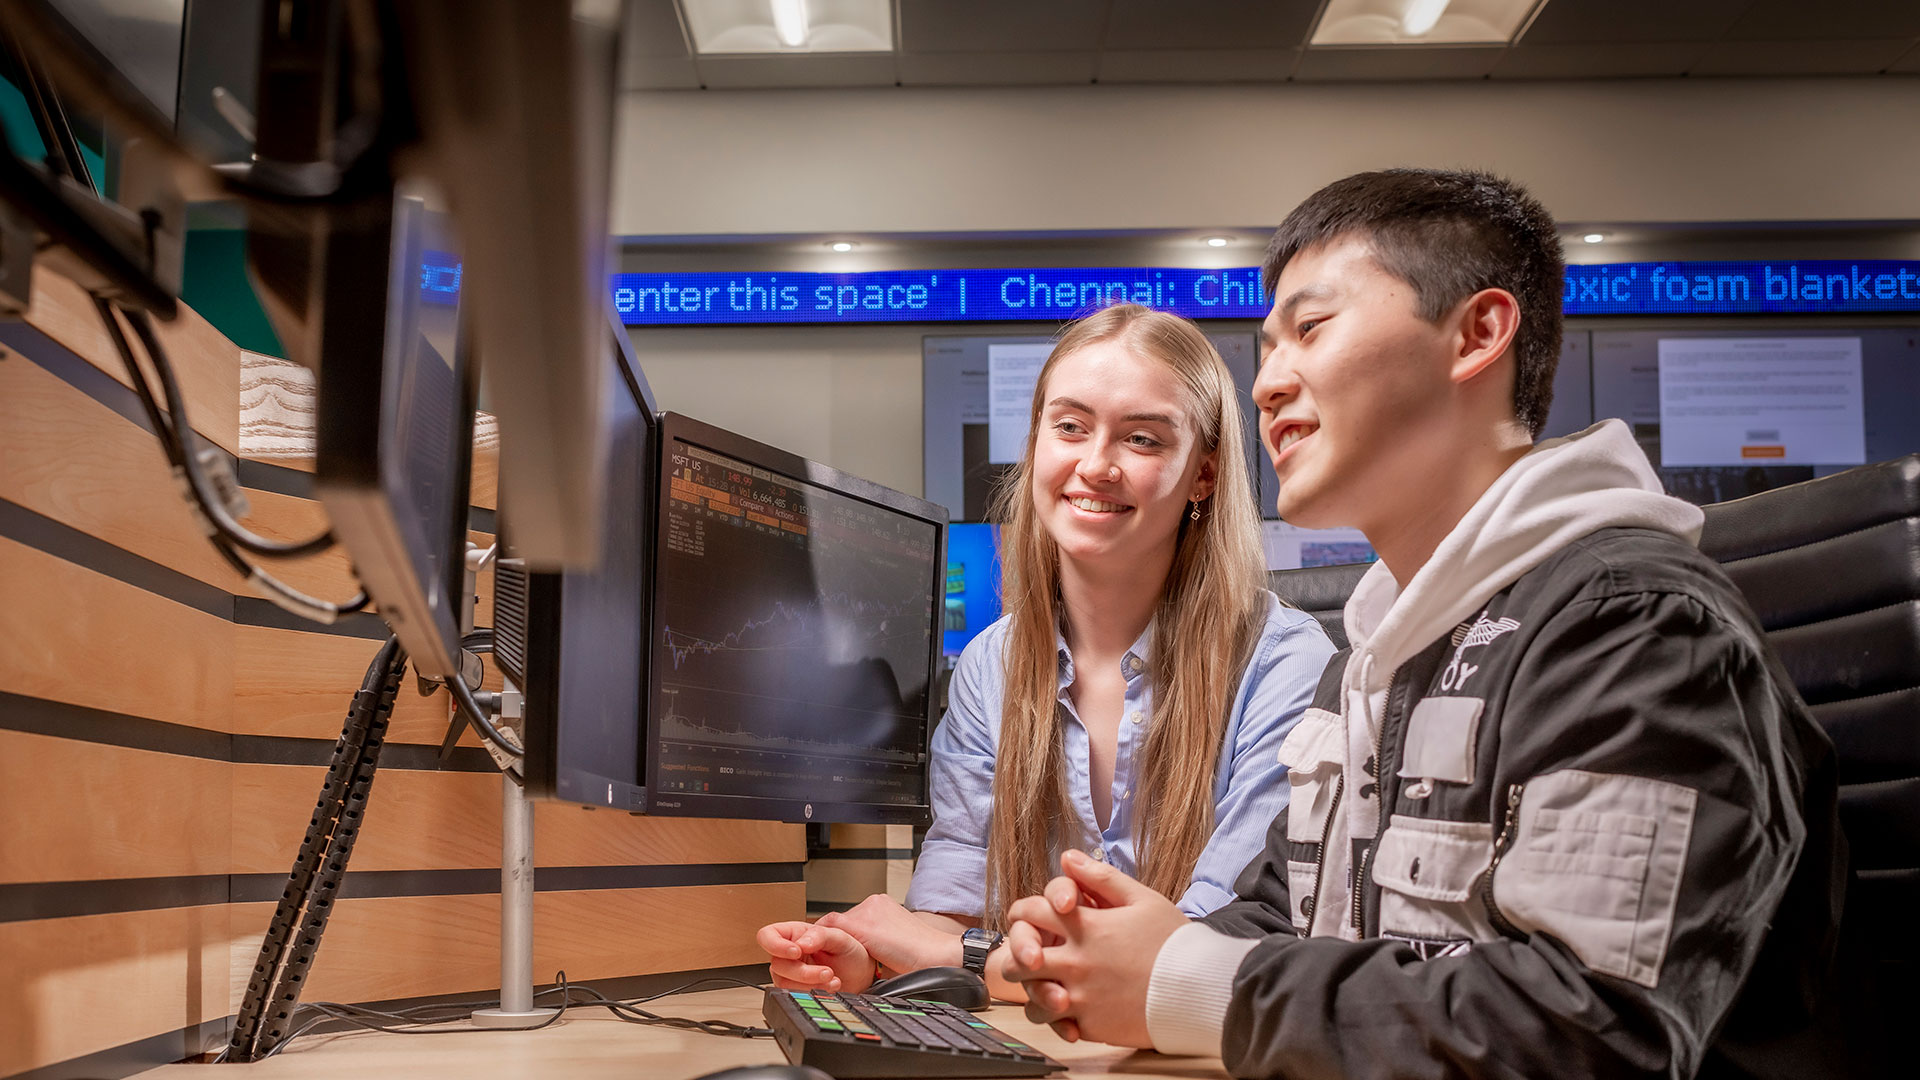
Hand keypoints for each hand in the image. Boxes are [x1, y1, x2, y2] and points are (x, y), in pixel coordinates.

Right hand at [756, 921, 874, 992]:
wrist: (861, 974)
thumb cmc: (849, 951)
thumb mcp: (840, 937)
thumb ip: (820, 935)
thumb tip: (800, 943)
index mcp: (794, 933)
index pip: (767, 936)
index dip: (775, 945)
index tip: (796, 952)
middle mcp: (788, 953)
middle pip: (777, 964)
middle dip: (803, 971)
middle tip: (827, 971)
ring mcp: (790, 972)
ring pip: (783, 982)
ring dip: (810, 983)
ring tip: (832, 979)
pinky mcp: (796, 988)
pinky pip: (793, 994)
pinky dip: (813, 992)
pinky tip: (829, 986)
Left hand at [816, 894, 960, 976]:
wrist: (937, 956)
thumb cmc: (920, 957)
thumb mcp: (892, 944)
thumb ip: (875, 941)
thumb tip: (859, 954)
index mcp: (883, 905)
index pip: (851, 918)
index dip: (841, 936)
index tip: (836, 951)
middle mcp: (874, 903)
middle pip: (841, 921)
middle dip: (835, 940)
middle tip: (829, 959)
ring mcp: (867, 911)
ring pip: (835, 926)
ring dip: (830, 944)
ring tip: (828, 962)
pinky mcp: (862, 925)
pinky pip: (830, 930)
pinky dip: (822, 942)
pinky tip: (821, 955)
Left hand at [1002, 849, 1188, 1048]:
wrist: (1198, 988)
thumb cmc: (1173, 942)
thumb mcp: (1142, 899)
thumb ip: (1101, 877)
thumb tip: (1068, 858)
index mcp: (1085, 927)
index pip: (1029, 913)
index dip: (1023, 913)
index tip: (1031, 918)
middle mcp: (1076, 962)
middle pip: (1017, 959)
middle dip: (1017, 955)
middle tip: (1028, 956)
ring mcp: (1080, 996)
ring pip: (1031, 997)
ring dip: (1033, 991)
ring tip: (1046, 985)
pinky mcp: (1090, 1024)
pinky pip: (1056, 1023)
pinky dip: (1057, 1018)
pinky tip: (1069, 1009)